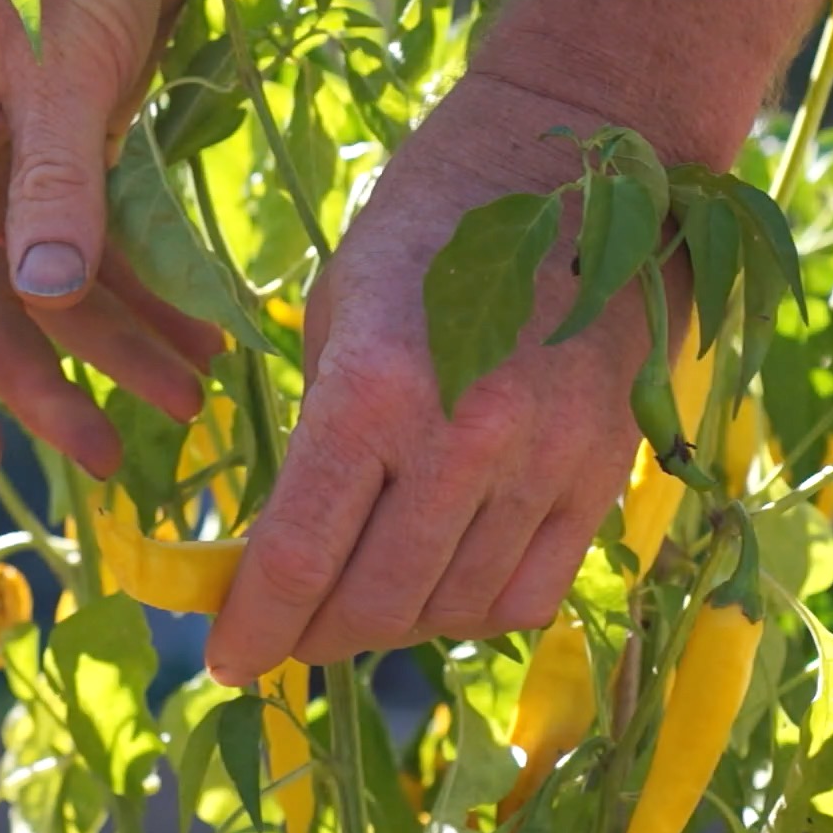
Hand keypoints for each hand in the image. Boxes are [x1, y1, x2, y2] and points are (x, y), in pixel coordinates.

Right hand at [0, 0, 222, 483]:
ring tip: (191, 397)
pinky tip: (197, 332)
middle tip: (120, 457)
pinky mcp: (65, 152)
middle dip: (56, 379)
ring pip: (50, 284)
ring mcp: (2, 161)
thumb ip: (54, 178)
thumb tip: (46, 296)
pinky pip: (96, 242)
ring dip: (119, 341)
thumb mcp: (60, 59)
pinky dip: (145, 288)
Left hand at [204, 76, 674, 682]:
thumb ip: (316, 441)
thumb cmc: (424, 232)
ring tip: (361, 605)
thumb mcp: (336, 318)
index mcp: (372, 388)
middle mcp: (463, 438)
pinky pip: (531, 595)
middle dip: (316, 638)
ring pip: (453, 612)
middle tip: (289, 635)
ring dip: (393, 629)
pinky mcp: (603, 474)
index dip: (255, 630)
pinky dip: (474, 613)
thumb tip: (286, 556)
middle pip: (375, 603)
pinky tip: (442, 589)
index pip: (298, 559)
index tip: (230, 662)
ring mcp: (544, 462)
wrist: (574, 169)